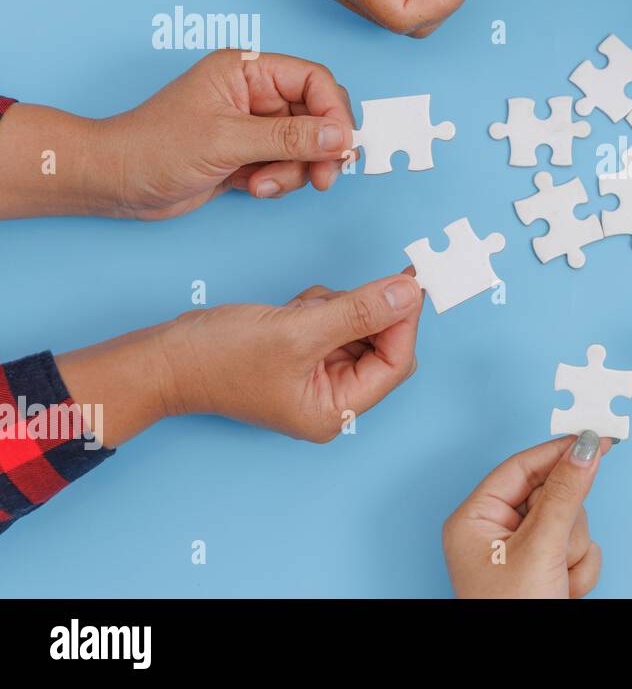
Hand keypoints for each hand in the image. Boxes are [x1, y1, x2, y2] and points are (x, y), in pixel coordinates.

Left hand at [0, 50, 353, 220]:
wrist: (116, 182)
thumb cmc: (154, 147)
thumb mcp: (228, 141)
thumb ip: (289, 138)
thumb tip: (340, 136)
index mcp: (247, 70)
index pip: (314, 80)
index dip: (334, 112)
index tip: (341, 146)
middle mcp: (255, 93)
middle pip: (317, 115)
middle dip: (319, 149)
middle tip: (320, 178)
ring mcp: (254, 125)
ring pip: (307, 146)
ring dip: (294, 171)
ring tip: (261, 184)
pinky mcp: (250, 153)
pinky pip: (289, 165)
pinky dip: (279, 181)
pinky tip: (252, 187)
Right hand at [58, 273, 423, 447]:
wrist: (162, 358)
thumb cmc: (219, 358)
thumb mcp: (297, 330)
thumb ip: (358, 311)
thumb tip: (408, 292)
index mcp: (336, 410)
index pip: (396, 362)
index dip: (405, 321)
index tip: (410, 280)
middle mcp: (332, 399)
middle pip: (381, 343)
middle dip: (362, 312)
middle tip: (345, 291)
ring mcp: (318, 375)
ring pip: (358, 325)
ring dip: (336, 305)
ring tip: (298, 311)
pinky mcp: (304, 352)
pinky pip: (334, 319)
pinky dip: (319, 306)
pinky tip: (290, 311)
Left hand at [443, 432, 609, 597]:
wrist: (525, 673)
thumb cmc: (513, 613)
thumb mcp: (540, 548)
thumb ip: (566, 494)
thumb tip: (585, 448)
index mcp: (475, 519)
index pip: (522, 467)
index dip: (559, 452)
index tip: (596, 438)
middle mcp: (494, 531)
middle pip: (552, 495)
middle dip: (566, 526)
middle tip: (557, 551)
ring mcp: (520, 552)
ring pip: (570, 522)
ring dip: (573, 552)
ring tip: (556, 580)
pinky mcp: (543, 568)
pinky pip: (577, 547)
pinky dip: (578, 570)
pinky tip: (563, 589)